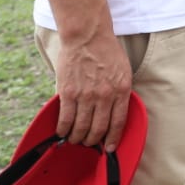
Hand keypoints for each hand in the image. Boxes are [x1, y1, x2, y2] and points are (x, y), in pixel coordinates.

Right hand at [53, 30, 132, 150]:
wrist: (87, 36)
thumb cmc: (107, 51)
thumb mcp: (122, 71)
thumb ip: (119, 91)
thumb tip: (113, 111)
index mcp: (121, 90)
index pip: (119, 123)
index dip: (113, 139)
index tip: (108, 148)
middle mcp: (105, 95)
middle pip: (99, 129)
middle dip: (93, 140)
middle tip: (88, 143)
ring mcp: (86, 95)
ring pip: (81, 127)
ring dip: (77, 137)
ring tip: (75, 139)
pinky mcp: (68, 92)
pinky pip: (65, 118)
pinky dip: (63, 129)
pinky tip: (62, 132)